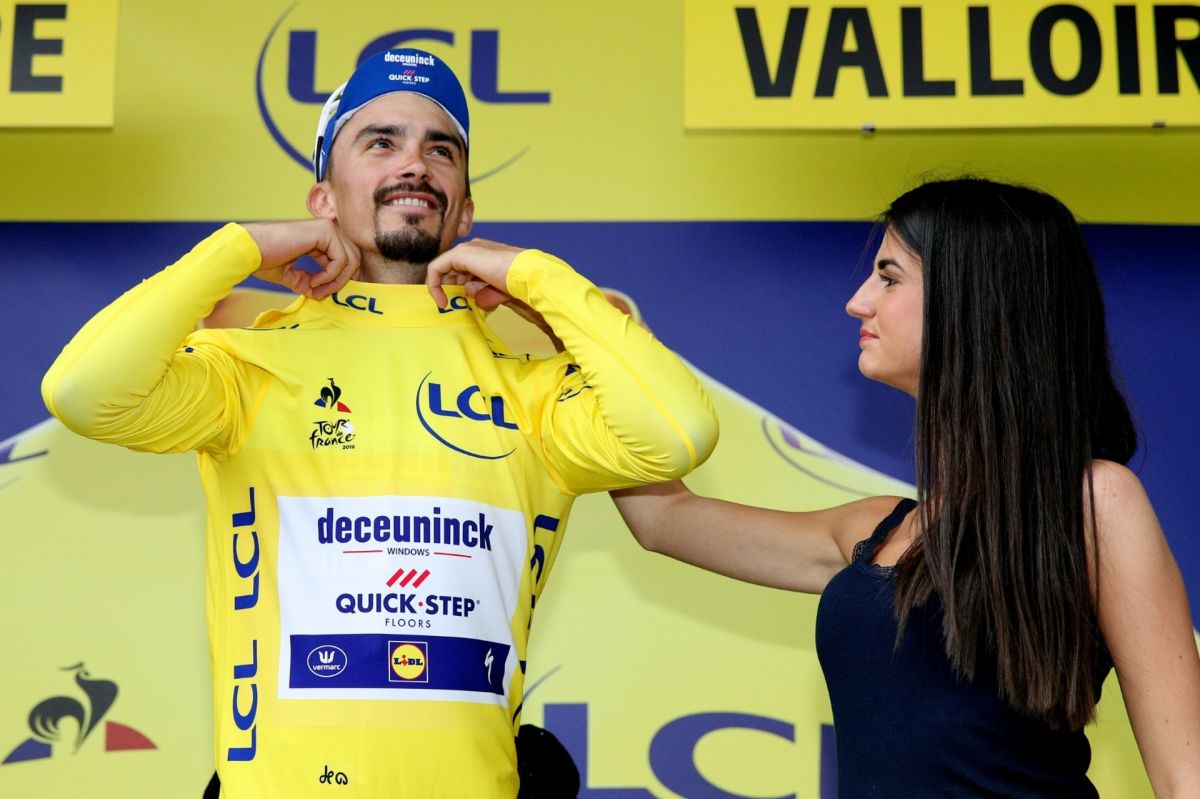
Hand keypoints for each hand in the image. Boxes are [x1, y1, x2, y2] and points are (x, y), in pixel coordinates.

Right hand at [241, 220, 359, 299]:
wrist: (250, 250)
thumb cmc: (264, 260)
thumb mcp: (290, 275)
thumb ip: (307, 282)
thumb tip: (320, 294)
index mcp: (319, 238)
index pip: (345, 259)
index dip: (340, 279)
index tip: (323, 294)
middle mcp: (326, 231)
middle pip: (354, 258)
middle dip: (342, 281)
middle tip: (323, 294)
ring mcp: (327, 228)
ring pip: (351, 259)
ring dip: (336, 281)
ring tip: (316, 289)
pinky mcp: (324, 231)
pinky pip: (341, 259)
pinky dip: (330, 276)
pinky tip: (313, 281)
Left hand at [426, 239, 564, 351]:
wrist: (527, 276)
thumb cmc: (521, 285)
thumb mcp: (500, 293)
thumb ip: (485, 294)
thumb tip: (473, 297)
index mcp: (486, 254)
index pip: (464, 270)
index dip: (457, 288)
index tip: (456, 304)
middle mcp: (475, 249)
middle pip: (452, 269)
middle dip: (449, 289)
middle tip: (450, 306)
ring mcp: (468, 250)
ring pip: (444, 268)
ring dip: (443, 288)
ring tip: (447, 304)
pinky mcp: (460, 254)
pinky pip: (436, 268)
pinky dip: (434, 285)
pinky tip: (441, 300)